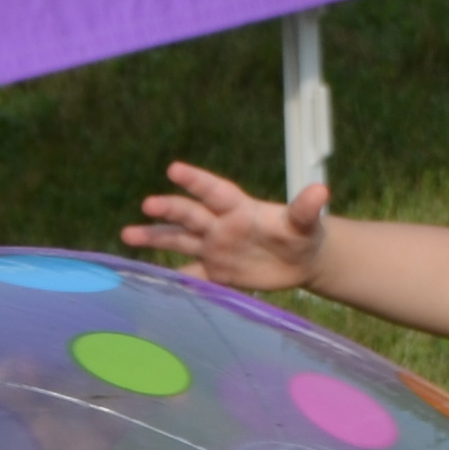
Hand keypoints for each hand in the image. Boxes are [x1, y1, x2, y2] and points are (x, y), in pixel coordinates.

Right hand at [126, 160, 325, 293]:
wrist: (300, 260)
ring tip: (126, 234)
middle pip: (191, 215)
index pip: (215, 192)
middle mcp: (220, 226)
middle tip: (148, 204)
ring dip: (154, 238)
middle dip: (170, 210)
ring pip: (179, 241)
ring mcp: (214, 248)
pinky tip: (149, 280)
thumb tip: (321, 190)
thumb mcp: (306, 223)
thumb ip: (306, 208)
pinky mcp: (215, 272)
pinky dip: (173, 279)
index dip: (196, 181)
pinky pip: (191, 274)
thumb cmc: (303, 234)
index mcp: (239, 208)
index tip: (174, 169)